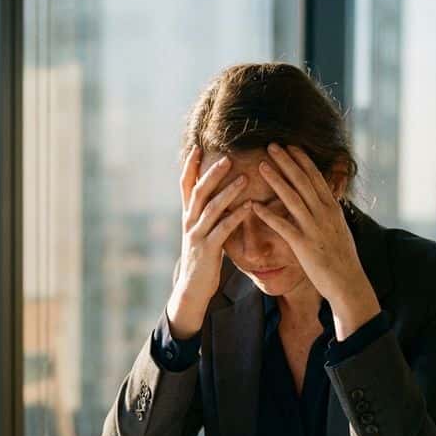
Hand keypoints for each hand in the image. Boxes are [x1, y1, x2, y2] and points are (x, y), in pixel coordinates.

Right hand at [167, 145, 252, 338]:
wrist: (193, 288)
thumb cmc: (201, 258)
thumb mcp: (200, 231)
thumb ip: (206, 213)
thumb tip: (216, 194)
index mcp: (187, 216)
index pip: (185, 185)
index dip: (189, 166)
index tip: (198, 147)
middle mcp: (189, 222)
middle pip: (198, 192)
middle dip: (212, 173)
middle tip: (228, 157)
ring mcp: (197, 236)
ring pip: (211, 208)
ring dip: (228, 192)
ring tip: (245, 178)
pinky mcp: (208, 250)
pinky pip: (223, 229)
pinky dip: (236, 216)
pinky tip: (250, 206)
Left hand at [251, 143, 379, 339]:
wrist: (349, 282)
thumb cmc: (342, 258)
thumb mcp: (339, 229)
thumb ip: (328, 213)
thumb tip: (323, 199)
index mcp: (332, 208)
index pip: (316, 177)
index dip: (302, 160)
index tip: (290, 145)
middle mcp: (325, 214)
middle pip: (303, 182)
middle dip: (287, 161)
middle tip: (271, 144)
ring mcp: (314, 228)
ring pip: (292, 198)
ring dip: (276, 180)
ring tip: (261, 165)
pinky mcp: (304, 245)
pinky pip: (283, 226)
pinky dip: (268, 214)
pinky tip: (254, 205)